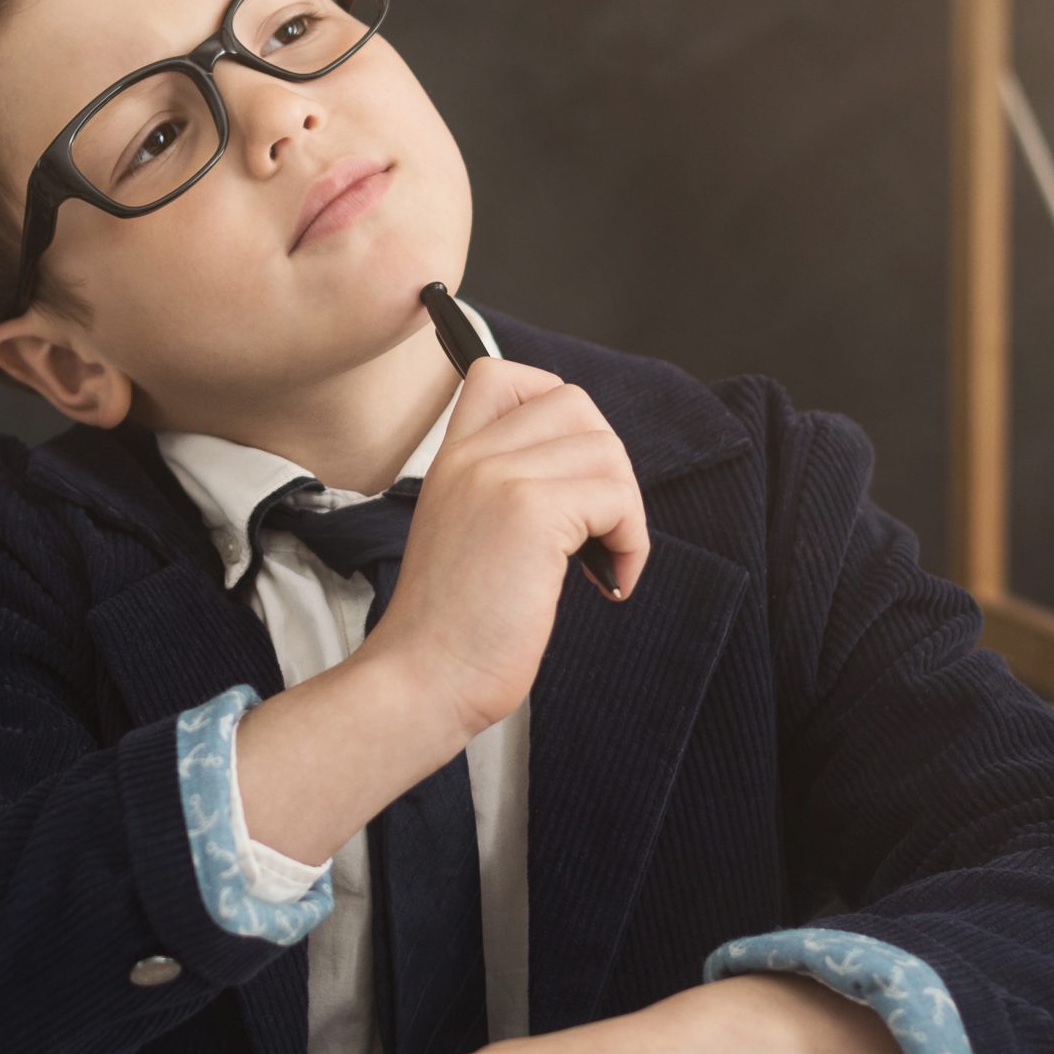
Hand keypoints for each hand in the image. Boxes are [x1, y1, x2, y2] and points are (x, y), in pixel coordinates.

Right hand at [357, 356, 649, 747]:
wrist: (422, 678)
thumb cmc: (450, 631)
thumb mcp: (465, 535)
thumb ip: (504, 493)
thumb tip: (585, 475)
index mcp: (452, 459)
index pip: (502, 375)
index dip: (553, 408)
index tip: (565, 475)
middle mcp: (473, 456)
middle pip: (575, 403)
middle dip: (606, 465)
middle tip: (596, 527)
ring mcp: (500, 477)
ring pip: (607, 450)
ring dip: (625, 511)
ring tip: (603, 561)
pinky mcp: (532, 512)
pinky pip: (617, 498)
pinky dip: (630, 544)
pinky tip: (608, 583)